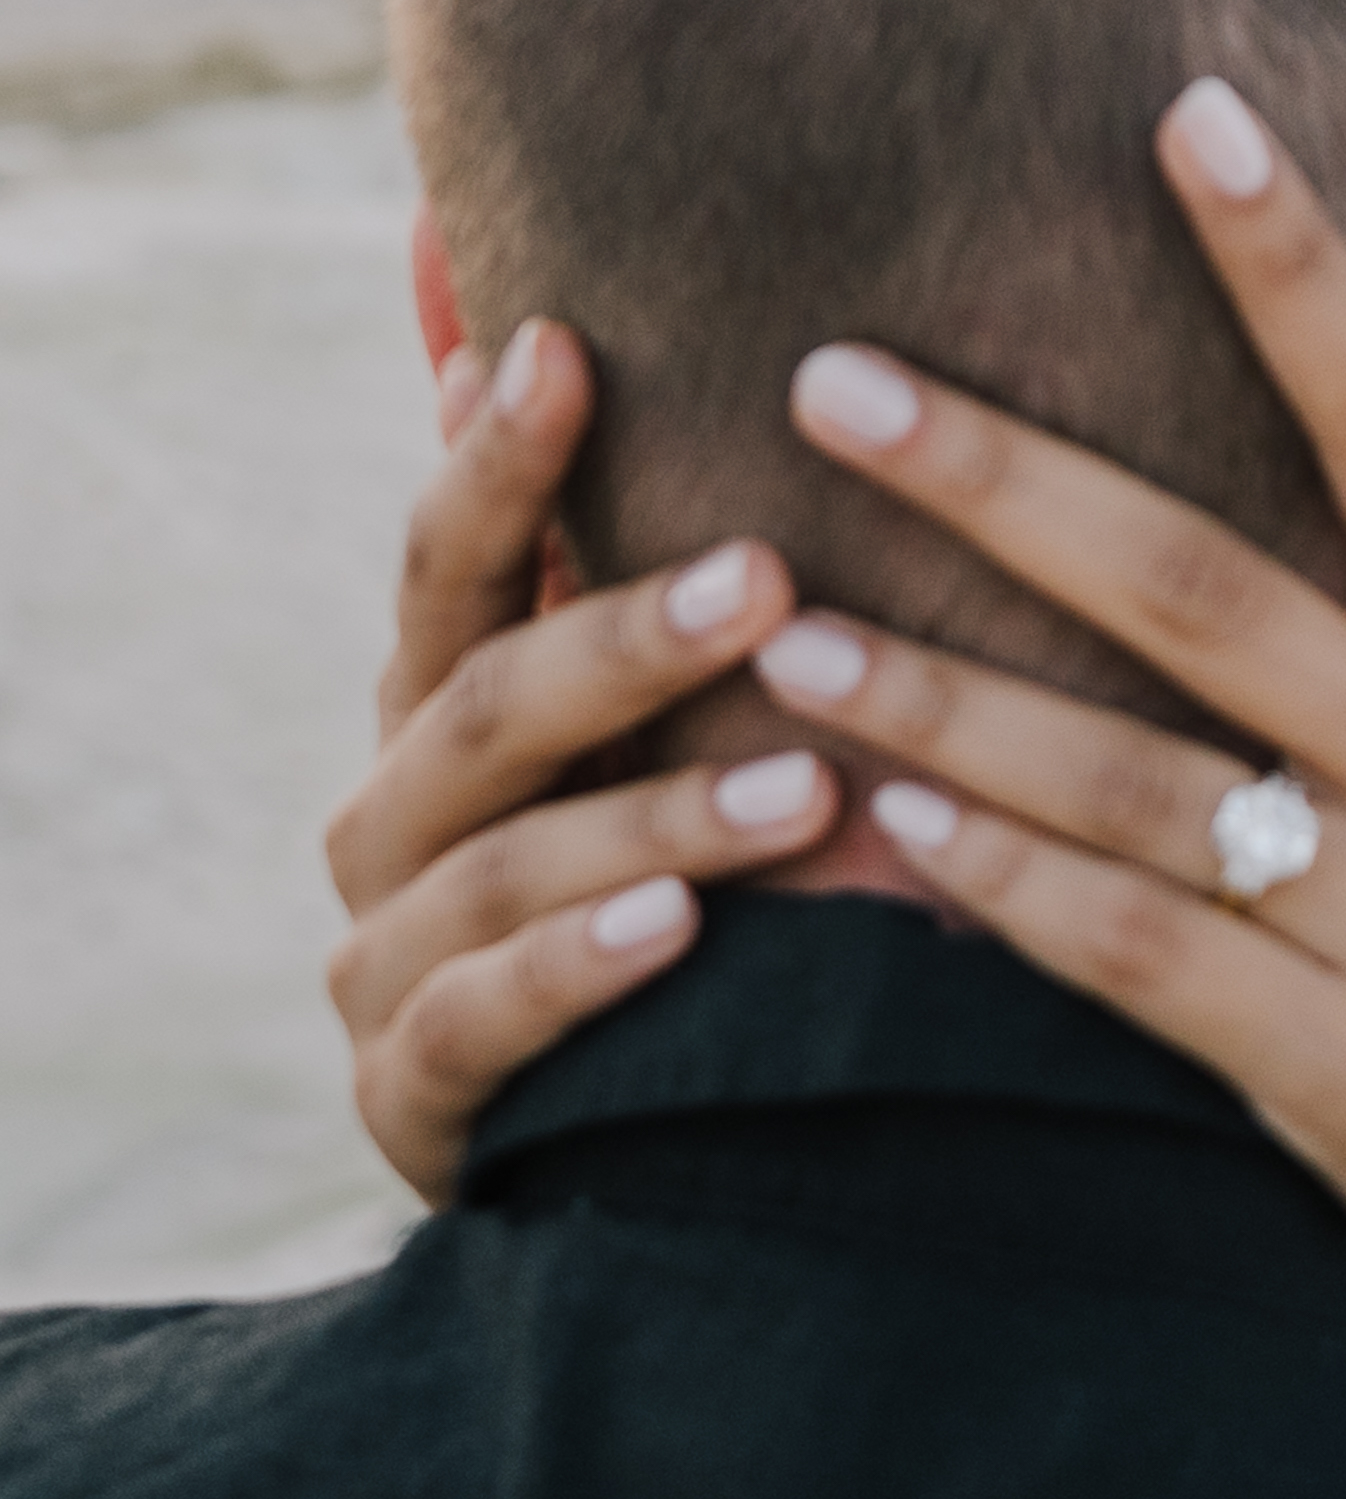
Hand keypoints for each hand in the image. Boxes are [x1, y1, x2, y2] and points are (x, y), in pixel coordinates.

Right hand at [324, 319, 842, 1202]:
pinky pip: (484, 1022)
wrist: (638, 1152)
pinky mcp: (415, 1099)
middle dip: (625, 636)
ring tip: (805, 789)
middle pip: (482, 707)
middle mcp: (392, 826)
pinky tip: (678, 931)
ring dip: (657, 818)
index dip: (493, 461)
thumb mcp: (675, 743)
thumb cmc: (690, 897)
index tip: (565, 346)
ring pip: (504, 865)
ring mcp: (386, 964)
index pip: (452, 572)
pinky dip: (580, 969)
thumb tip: (659, 360)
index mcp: (445, 720)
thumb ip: (657, 597)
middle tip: (771, 572)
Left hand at [763, 93, 1345, 1498]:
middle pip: (1212, 591)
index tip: (1188, 115)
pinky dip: (1002, 891)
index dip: (1303, 272)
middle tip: (829, 370)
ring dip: (942, 693)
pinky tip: (874, 829)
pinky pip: (1139, 960)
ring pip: (1135, 783)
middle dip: (1009, 477)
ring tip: (774, 615)